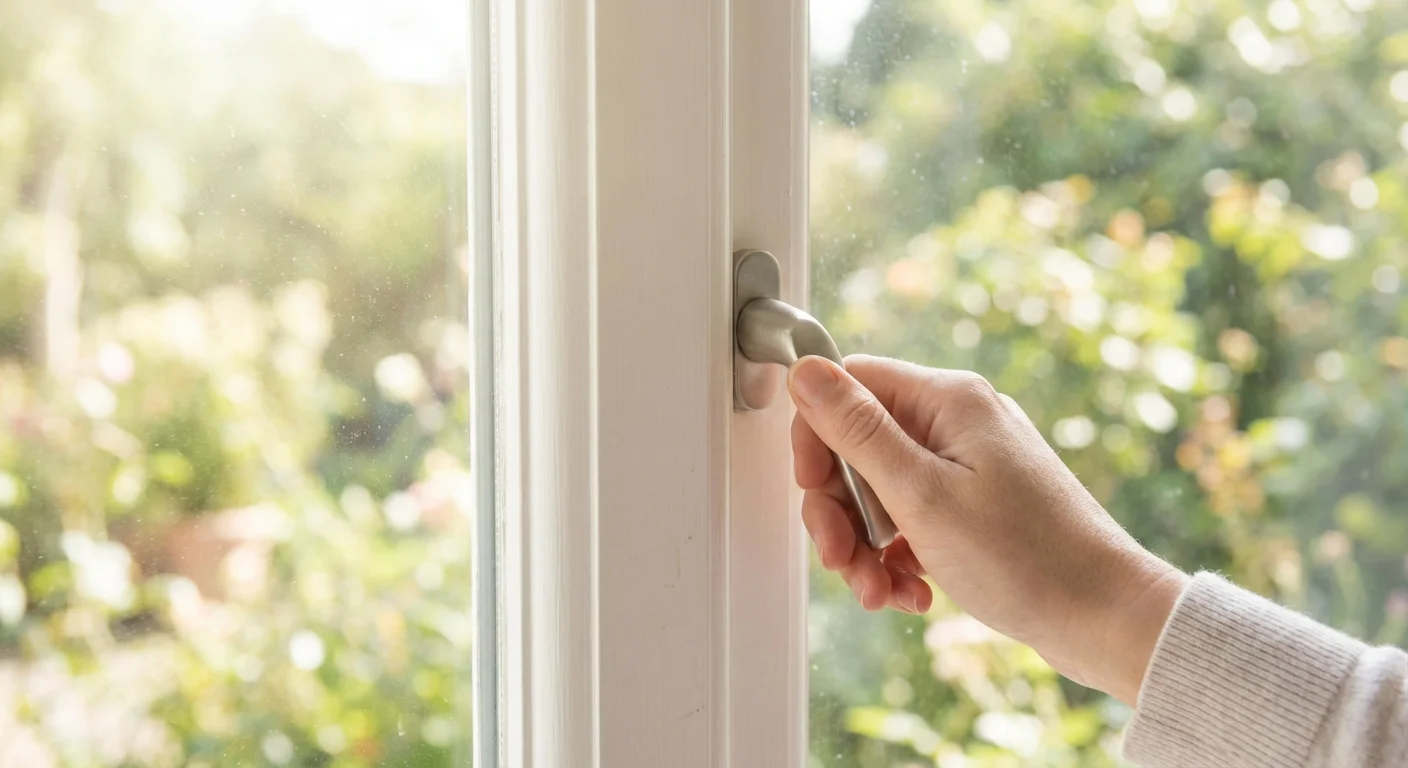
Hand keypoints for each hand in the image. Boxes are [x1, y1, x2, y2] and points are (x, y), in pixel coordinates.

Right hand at [788, 354, 1187, 705]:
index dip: (817, 439)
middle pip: (859, 446)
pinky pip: (914, 519)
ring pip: (881, 491)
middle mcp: (959, 422)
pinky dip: (901, 558)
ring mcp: (970, 464)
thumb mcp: (921, 494)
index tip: (813, 493)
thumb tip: (806, 371)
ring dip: (866, 546)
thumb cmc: (1026, 558)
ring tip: (880, 592)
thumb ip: (857, 430)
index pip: (849, 386)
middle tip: (842, 560)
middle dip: (840, 511)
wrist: (1105, 617)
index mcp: (947, 400)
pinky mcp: (978, 505)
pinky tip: (912, 592)